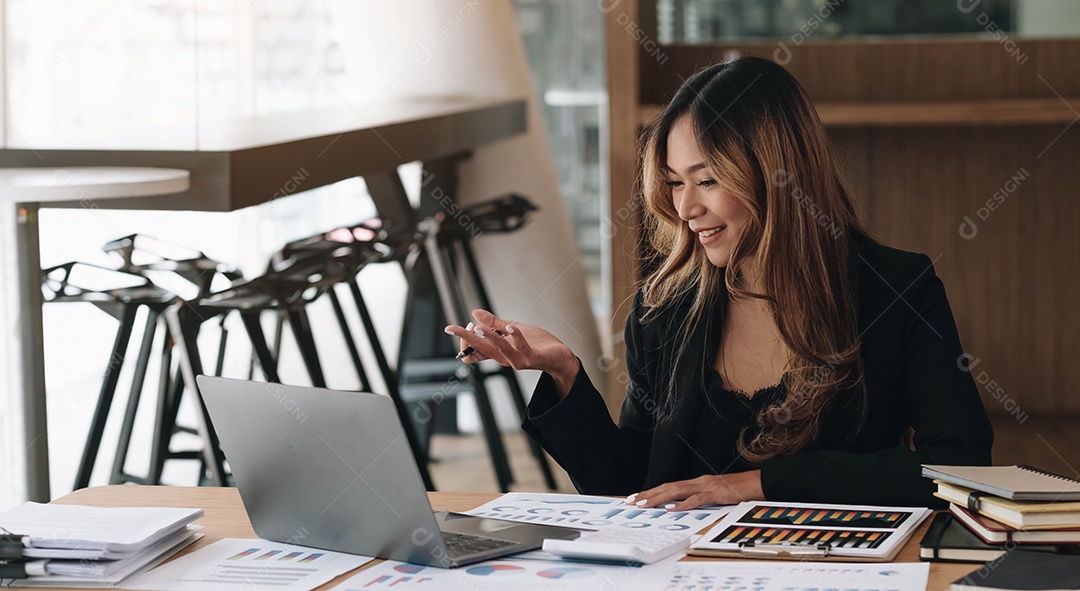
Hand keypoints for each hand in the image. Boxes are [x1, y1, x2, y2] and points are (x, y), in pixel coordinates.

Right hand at [444, 309, 578, 395]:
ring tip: (478, 327)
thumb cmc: (538, 344)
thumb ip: (495, 324)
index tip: (466, 325)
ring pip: (498, 349)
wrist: (560, 357)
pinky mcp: (532, 358)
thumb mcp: (513, 330)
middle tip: (452, 327)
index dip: (465, 339)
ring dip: (487, 337)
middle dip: (465, 338)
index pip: (473, 351)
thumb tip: (474, 313)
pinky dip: (515, 337)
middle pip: (479, 349)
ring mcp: (517, 359)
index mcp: (498, 352)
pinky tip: (511, 327)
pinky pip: (522, 348)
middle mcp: (504, 358)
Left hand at [625, 471, 764, 510]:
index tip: (637, 498)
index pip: (669, 486)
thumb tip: (684, 507)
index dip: (652, 492)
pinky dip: (682, 504)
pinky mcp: (716, 493)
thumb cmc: (739, 490)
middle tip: (631, 502)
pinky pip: (696, 499)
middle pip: (667, 487)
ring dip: (658, 498)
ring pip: (676, 491)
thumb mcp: (716, 495)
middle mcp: (698, 482)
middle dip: (648, 495)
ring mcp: (707, 486)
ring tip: (643, 504)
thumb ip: (701, 499)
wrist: (759, 482)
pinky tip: (671, 509)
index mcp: (698, 482)